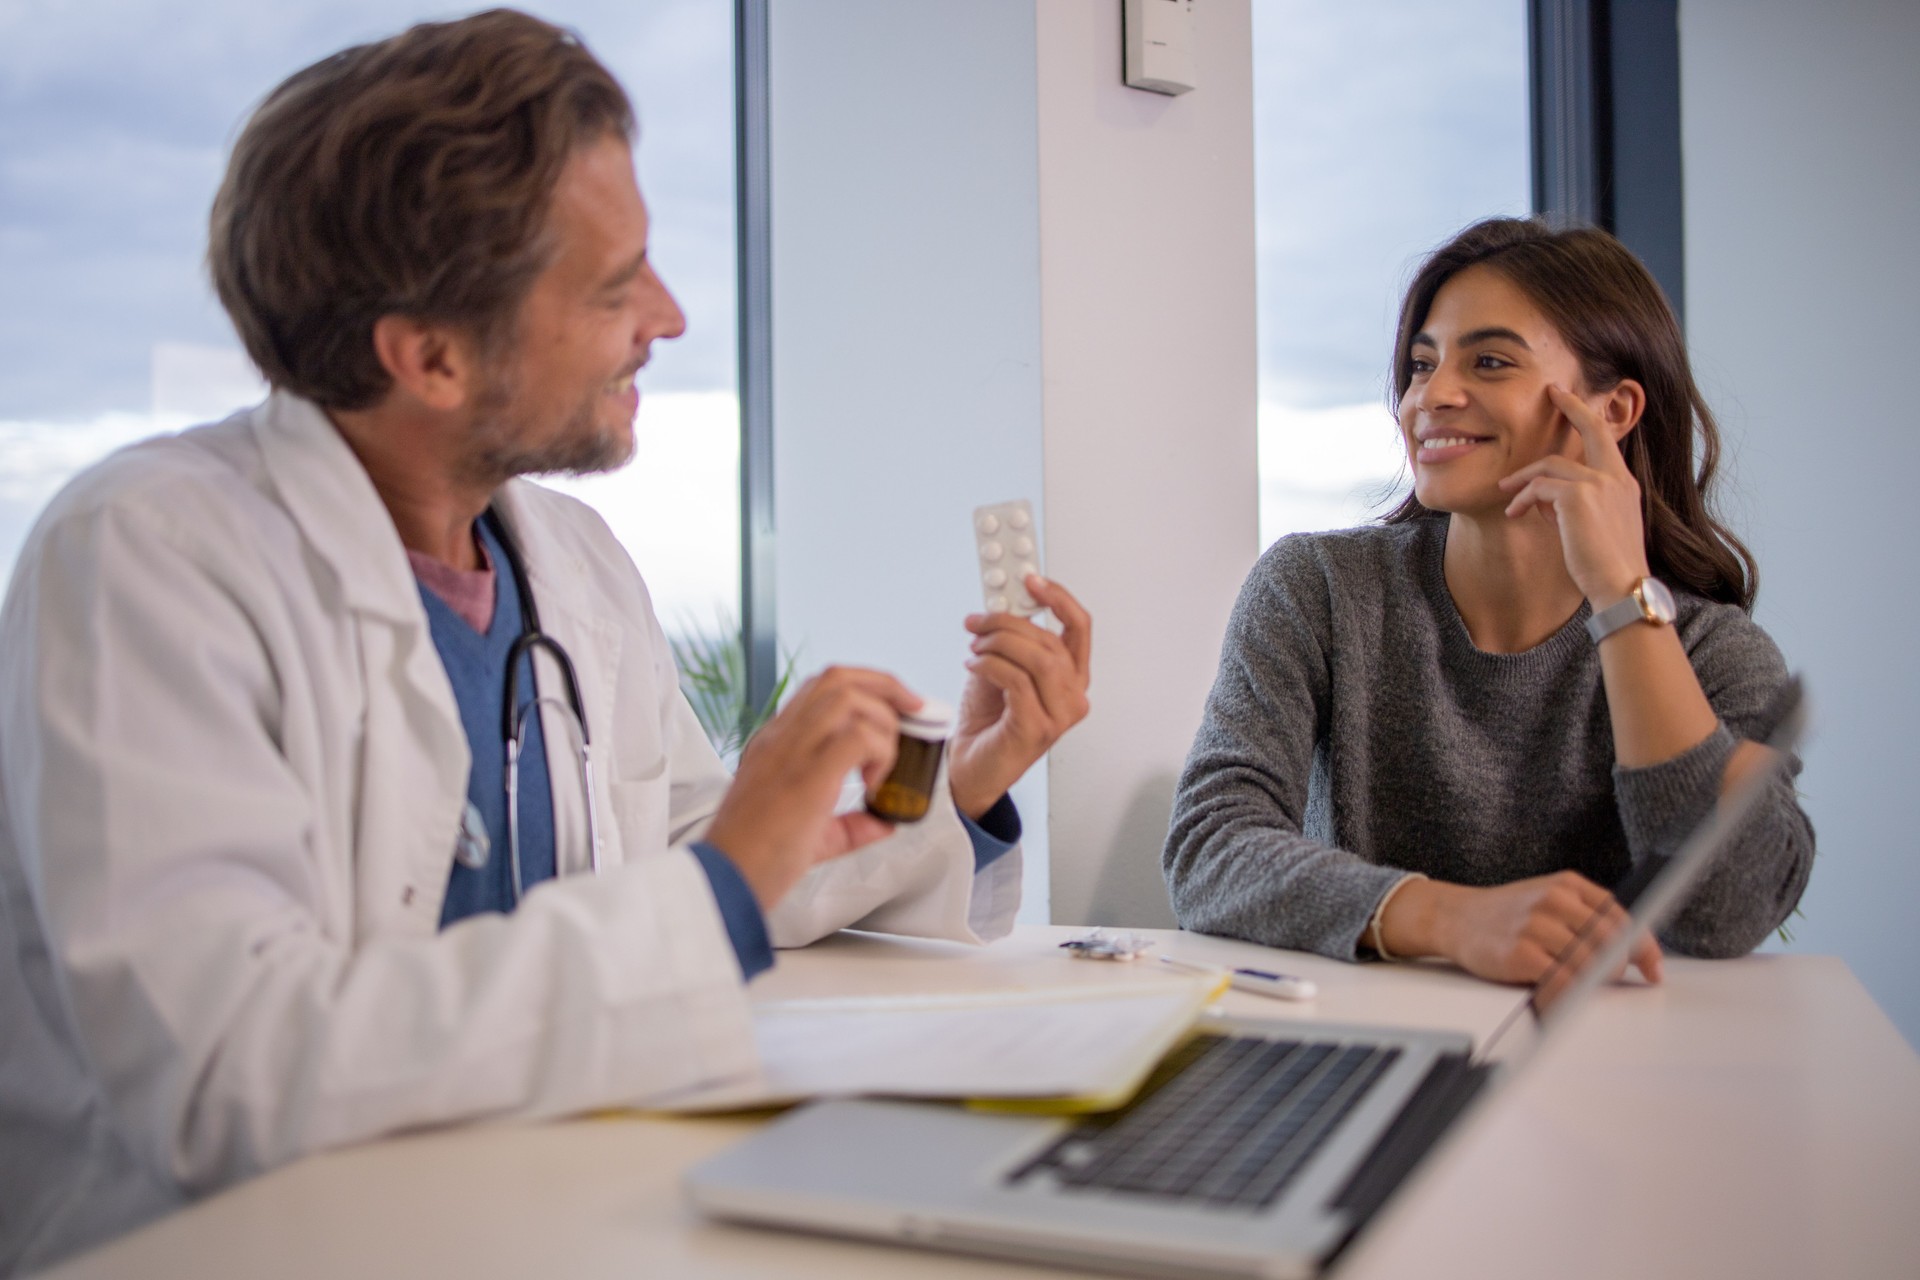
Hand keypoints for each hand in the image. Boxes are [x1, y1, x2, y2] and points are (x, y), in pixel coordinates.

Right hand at [704, 666, 919, 909]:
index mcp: (776, 743)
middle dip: (886, 685)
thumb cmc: (757, 860)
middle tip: (913, 711)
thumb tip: (885, 822)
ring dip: (882, 721)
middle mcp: (781, 737)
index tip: (895, 709)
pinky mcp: (807, 775)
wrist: (727, 880)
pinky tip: (875, 782)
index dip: (865, 688)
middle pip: (838, 677)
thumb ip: (851, 825)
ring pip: (849, 697)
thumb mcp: (811, 835)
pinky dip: (880, 752)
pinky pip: (858, 736)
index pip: (820, 688)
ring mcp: (791, 751)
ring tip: (885, 760)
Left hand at [947, 576, 1092, 819]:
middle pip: (1051, 641)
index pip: (1079, 628)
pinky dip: (990, 666)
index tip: (1031, 579)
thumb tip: (1001, 605)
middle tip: (977, 621)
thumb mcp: (1001, 669)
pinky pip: (1016, 681)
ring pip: (1039, 659)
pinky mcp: (1037, 729)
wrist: (969, 768)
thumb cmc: (987, 722)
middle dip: (1009, 622)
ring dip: (999, 644)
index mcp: (1071, 678)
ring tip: (974, 647)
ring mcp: (1060, 716)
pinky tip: (973, 666)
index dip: (1058, 598)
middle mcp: (1073, 697)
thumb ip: (1010, 642)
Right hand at [1382, 872, 1662, 1007]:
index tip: (1653, 968)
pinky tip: (1565, 995)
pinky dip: (1571, 993)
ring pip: (1590, 961)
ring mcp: (1536, 926)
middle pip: (1610, 939)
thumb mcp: (1547, 898)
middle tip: (1614, 979)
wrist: (1454, 917)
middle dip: (1620, 965)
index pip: (1621, 915)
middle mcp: (1554, 900)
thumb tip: (1631, 950)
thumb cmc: (1507, 914)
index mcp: (1567, 885)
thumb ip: (1585, 915)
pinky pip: (1562, 980)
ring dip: (1596, 981)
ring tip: (1585, 986)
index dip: (1643, 945)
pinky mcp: (1520, 953)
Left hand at [1497, 384, 1650, 605]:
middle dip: (1571, 405)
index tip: (1568, 397)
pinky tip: (1516, 514)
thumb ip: (1574, 506)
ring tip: (1507, 495)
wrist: (1621, 586)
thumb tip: (1544, 498)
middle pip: (1591, 427)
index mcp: (1624, 484)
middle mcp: (1617, 478)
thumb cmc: (1606, 566)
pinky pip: (1539, 487)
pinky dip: (1523, 499)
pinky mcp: (1578, 496)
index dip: (1586, 414)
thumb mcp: (1594, 528)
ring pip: (1550, 466)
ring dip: (1523, 480)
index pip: (1606, 440)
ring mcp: (1599, 484)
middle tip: (1551, 392)